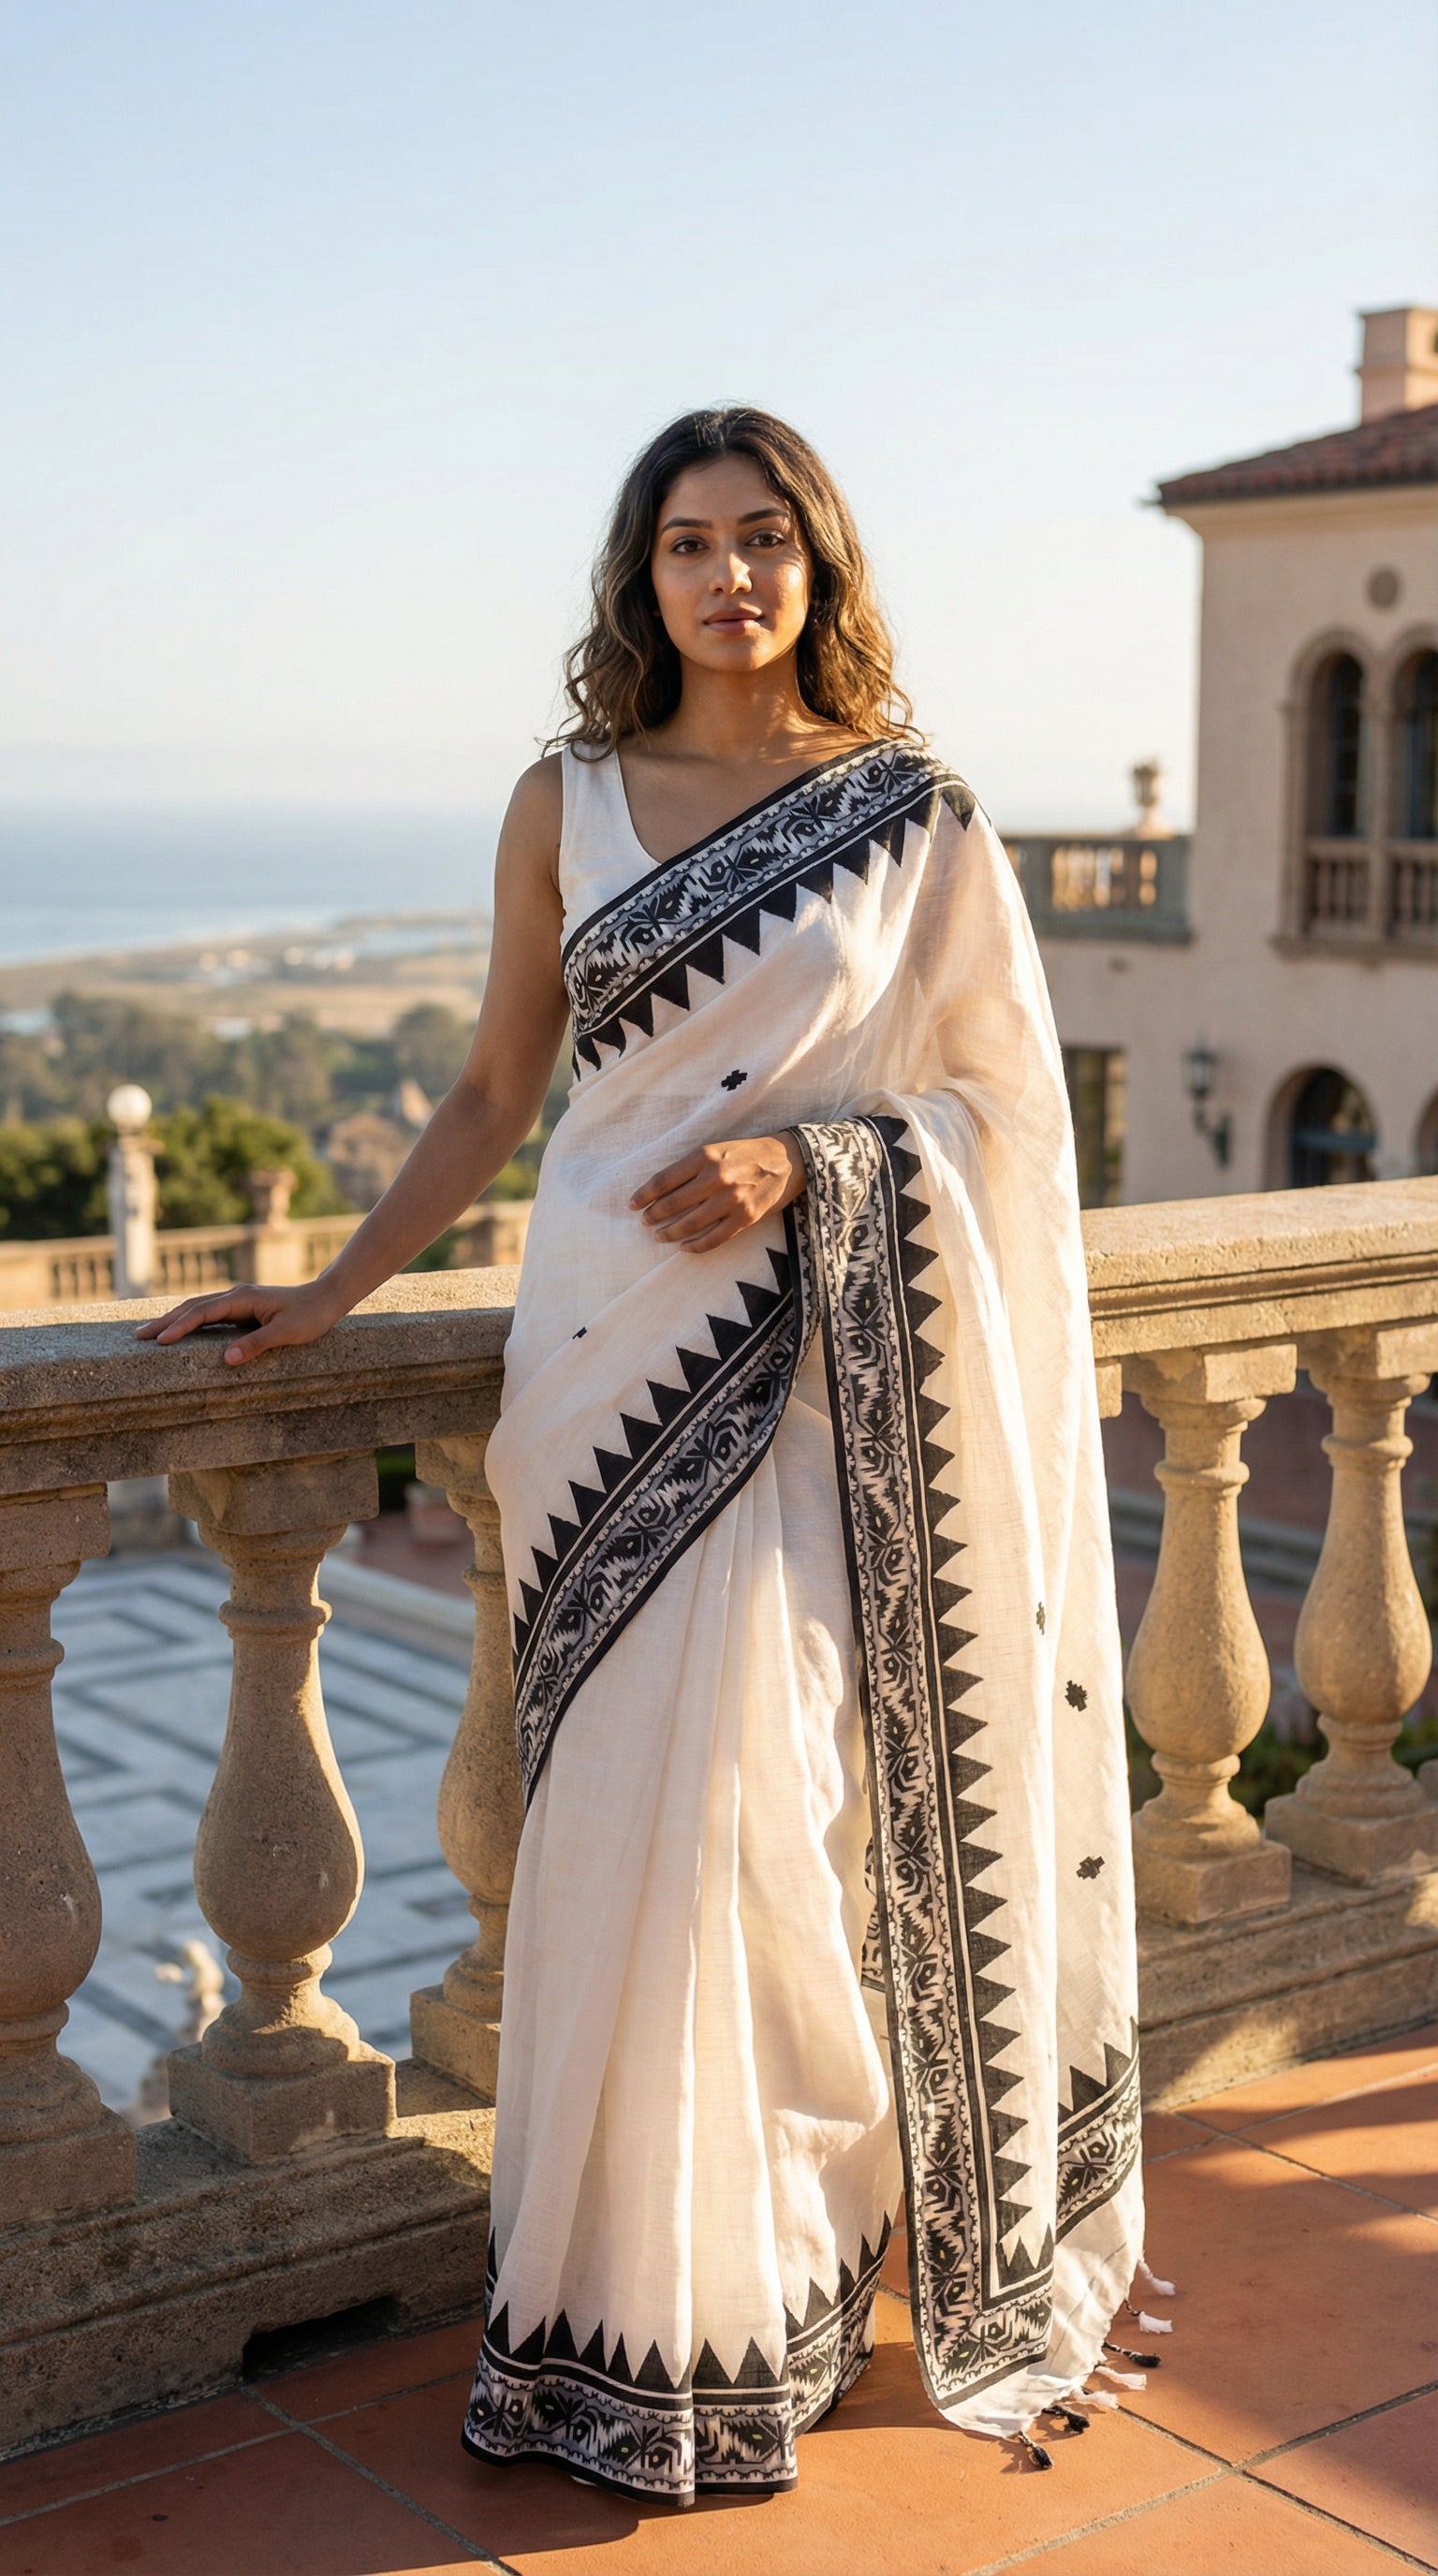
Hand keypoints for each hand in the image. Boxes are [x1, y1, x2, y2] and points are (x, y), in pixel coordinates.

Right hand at [134, 1278, 346, 1366]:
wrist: (327, 1298)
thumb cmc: (310, 1315)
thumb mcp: (287, 1333)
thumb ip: (257, 1345)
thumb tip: (227, 1359)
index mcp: (243, 1298)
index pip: (203, 1313)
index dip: (180, 1327)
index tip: (160, 1341)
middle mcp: (236, 1296)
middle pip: (193, 1307)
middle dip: (166, 1321)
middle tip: (139, 1336)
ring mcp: (238, 1301)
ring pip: (198, 1309)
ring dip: (174, 1320)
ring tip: (150, 1333)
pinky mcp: (242, 1309)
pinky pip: (209, 1315)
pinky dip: (190, 1321)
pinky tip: (180, 1330)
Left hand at [631, 1133, 805, 1251]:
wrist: (789, 1159)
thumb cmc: (749, 1152)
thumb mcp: (718, 1148)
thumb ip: (692, 1166)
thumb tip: (662, 1188)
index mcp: (705, 1156)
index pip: (664, 1179)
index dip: (644, 1194)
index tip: (633, 1204)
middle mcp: (716, 1178)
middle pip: (673, 1203)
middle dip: (654, 1215)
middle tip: (645, 1221)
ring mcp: (731, 1200)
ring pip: (690, 1224)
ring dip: (670, 1233)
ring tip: (659, 1236)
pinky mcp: (745, 1218)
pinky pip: (714, 1239)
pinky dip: (696, 1246)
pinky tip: (684, 1248)